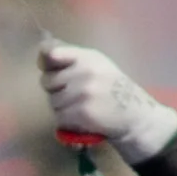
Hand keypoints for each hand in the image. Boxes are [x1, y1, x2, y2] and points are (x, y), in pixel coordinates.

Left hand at [38, 41, 176, 166]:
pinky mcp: (82, 112)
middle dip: (55, 90)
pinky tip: (81, 119)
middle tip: (71, 96)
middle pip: (48, 81)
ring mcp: (83, 92)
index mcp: (87, 57)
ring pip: (53, 102)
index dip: (46, 60)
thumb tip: (43, 54)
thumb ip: (72, 59)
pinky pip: (60, 118)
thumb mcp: (97, 66)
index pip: (55, 53)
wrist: (133, 113)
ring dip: (61, 108)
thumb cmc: (112, 89)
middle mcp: (84, 71)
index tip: (46, 64)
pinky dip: (67, 122)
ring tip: (79, 108)